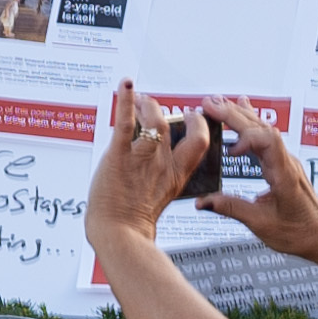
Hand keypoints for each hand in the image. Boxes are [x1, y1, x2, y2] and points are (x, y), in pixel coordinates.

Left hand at [81, 83, 201, 258]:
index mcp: (176, 175)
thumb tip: (156, 164)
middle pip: (176, 127)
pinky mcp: (120, 155)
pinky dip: (125, 100)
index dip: (198, 125)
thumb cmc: (133, 222)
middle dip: (169, 111)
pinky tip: (126, 85)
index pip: (198, 143)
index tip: (193, 116)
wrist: (119, 233)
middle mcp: (163, 163)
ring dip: (147, 105)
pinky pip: (126, 122)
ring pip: (155, 120)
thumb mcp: (160, 198)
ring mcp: (143, 158)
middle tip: (158, 104)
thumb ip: (162, 177)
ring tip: (139, 100)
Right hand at [193, 95, 317, 261]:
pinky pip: (264, 135)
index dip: (247, 138)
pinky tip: (241, 107)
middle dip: (233, 115)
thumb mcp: (261, 224)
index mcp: (284, 176)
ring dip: (239, 115)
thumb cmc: (298, 232)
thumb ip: (232, 209)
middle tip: (208, 105)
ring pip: (262, 129)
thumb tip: (204, 201)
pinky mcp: (281, 163)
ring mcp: (284, 160)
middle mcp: (286, 162)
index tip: (230, 150)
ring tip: (216, 103)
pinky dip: (248, 122)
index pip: (269, 141)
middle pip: (261, 128)